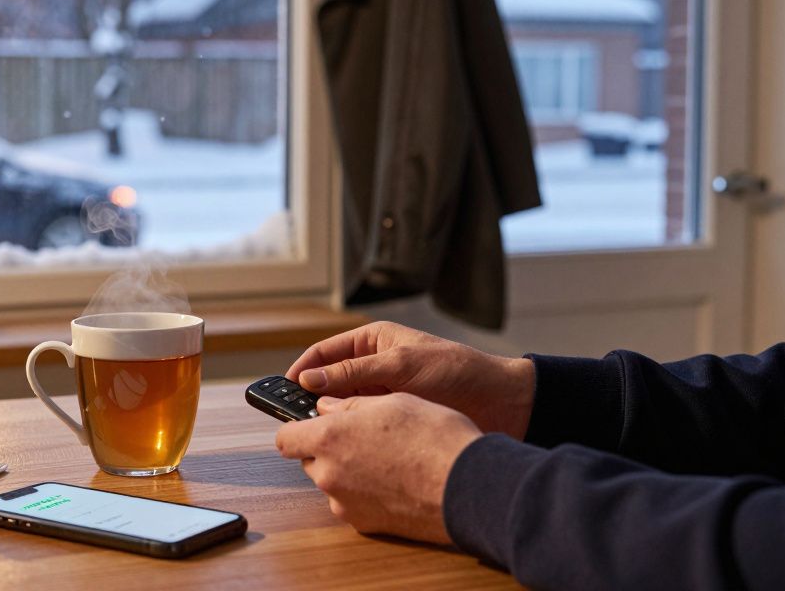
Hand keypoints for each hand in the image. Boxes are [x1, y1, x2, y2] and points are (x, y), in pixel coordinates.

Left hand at [275, 393, 481, 543]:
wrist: (468, 485)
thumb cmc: (434, 438)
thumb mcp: (392, 402)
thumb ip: (350, 404)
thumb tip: (328, 407)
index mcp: (329, 438)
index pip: (286, 438)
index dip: (296, 429)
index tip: (309, 423)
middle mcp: (329, 474)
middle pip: (310, 460)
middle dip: (328, 448)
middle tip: (363, 435)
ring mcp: (345, 503)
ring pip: (332, 482)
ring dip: (348, 470)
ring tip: (386, 457)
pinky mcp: (365, 524)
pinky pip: (353, 503)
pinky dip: (365, 492)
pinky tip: (395, 479)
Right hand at [287, 321, 534, 438]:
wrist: (501, 403)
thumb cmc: (456, 371)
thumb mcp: (402, 365)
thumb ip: (354, 372)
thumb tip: (308, 379)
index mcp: (373, 341)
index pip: (324, 352)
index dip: (302, 369)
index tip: (282, 389)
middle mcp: (373, 366)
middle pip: (328, 381)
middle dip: (310, 397)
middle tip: (292, 418)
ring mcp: (382, 395)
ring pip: (343, 406)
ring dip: (329, 417)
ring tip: (313, 434)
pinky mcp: (392, 419)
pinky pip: (362, 424)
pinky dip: (349, 432)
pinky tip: (340, 444)